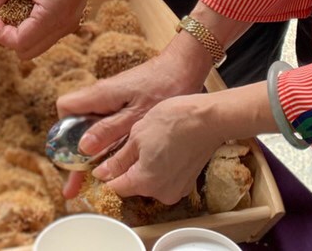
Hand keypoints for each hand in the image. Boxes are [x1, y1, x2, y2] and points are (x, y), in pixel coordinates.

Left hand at [0, 0, 104, 58]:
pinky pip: (44, 29)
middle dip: (5, 34)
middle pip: (27, 49)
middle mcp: (64, 25)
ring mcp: (68, 20)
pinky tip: (19, 1)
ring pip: (36, 41)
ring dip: (17, 29)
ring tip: (4, 6)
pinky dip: (28, 22)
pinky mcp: (67, 13)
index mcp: (54, 15)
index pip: (19, 43)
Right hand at [56, 35, 212, 197]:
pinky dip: (109, 145)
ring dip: (93, 153)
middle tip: (73, 187)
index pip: (66, 109)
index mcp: (100, 95)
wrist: (185, 67)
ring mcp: (114, 102)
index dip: (64, 129)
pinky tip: (117, 164)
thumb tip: (82, 147)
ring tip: (93, 183)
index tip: (73, 152)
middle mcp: (102, 97)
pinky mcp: (127, 106)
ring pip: (95, 128)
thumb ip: (109, 130)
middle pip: (78, 125)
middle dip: (75, 156)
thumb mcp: (137, 114)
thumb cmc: (163, 86)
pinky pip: (110, 126)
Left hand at [89, 93, 228, 204]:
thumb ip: (119, 160)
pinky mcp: (188, 183)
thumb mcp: (137, 136)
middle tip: (132, 145)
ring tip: (151, 143)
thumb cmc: (174, 121)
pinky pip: (166, 179)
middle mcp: (162, 193)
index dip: (107, 175)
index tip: (104, 163)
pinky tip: (164, 148)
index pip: (116, 188)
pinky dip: (161, 168)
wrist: (208, 118)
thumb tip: (103, 173)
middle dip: (129, 169)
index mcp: (145, 182)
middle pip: (134, 186)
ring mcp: (177, 190)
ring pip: (150, 182)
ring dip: (146, 168)